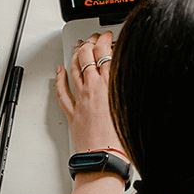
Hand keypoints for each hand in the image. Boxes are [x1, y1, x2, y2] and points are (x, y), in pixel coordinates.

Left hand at [55, 31, 126, 159]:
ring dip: (75, 54)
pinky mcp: (72, 111)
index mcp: (111, 84)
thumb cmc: (122, 138)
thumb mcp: (134, 105)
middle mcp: (93, 88)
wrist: (106, 157)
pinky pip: (62, 91)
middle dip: (90, 42)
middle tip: (94, 38)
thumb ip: (131, 86)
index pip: (106, 52)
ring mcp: (81, 99)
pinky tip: (59, 71)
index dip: (106, 40)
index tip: (108, 36)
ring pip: (73, 69)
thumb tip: (132, 74)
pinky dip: (59, 78)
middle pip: (87, 56)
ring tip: (79, 47)